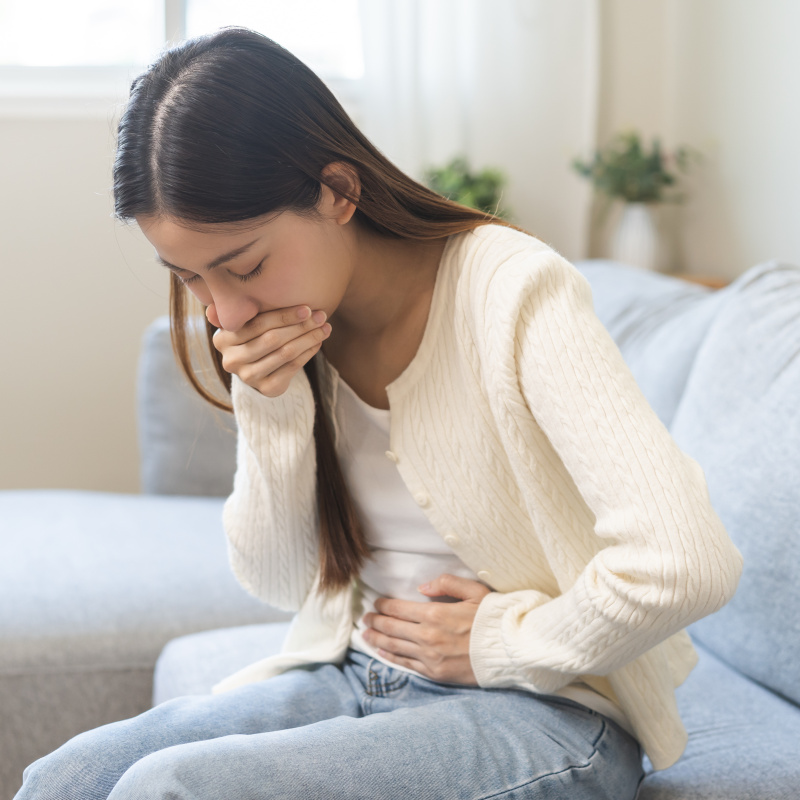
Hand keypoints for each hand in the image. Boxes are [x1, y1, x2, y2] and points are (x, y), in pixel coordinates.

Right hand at [207, 304, 331, 396]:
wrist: (260, 368)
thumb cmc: (256, 336)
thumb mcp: (248, 321)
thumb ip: (244, 308)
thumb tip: (233, 295)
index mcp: (223, 339)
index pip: (257, 325)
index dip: (284, 316)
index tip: (307, 308)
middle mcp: (231, 360)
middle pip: (272, 340)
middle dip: (300, 326)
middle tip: (321, 316)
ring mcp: (247, 377)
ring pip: (285, 354)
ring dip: (309, 339)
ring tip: (325, 328)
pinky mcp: (265, 388)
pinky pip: (292, 367)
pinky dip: (308, 353)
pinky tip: (318, 342)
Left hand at [362, 574, 490, 684]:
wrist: (509, 652)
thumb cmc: (493, 619)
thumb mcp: (475, 591)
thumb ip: (447, 583)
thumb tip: (422, 587)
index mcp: (435, 613)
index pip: (399, 608)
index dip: (384, 605)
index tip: (376, 603)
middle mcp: (428, 636)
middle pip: (392, 627)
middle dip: (376, 620)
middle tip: (366, 617)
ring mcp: (430, 657)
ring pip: (394, 646)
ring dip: (377, 638)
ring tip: (366, 633)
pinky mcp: (435, 673)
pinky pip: (406, 664)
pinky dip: (390, 657)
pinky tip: (381, 652)